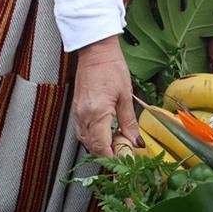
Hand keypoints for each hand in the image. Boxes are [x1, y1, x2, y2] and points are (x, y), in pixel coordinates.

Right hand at [71, 37, 137, 158]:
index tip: (124, 159)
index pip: (101, 146)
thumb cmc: (111, 68)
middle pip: (92, 147)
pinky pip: (82, 131)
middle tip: (123, 150)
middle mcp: (84, 116)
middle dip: (107, 153)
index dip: (112, 157)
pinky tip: (104, 132)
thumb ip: (129, 121)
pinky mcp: (76, 109)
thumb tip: (136, 141)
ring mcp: (78, 113)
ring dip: (99, 146)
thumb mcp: (126, 95)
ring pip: (85, 141)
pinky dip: (92, 137)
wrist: (96, 52)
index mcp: (97, 113)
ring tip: (115, 141)